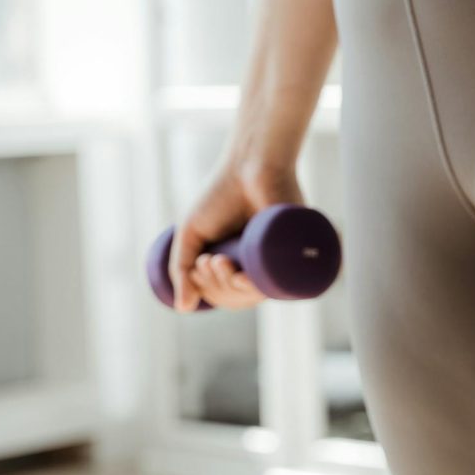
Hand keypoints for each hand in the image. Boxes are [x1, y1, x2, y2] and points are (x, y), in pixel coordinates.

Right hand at [168, 160, 303, 311]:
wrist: (250, 164)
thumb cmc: (221, 194)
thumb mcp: (190, 233)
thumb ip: (181, 268)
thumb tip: (183, 310)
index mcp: (237, 264)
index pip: (222, 295)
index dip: (207, 290)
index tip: (199, 264)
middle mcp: (258, 265)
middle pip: (235, 297)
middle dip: (214, 287)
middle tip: (209, 259)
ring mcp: (276, 259)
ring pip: (252, 294)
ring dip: (228, 286)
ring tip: (217, 260)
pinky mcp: (293, 249)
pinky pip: (277, 281)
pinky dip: (255, 286)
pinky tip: (242, 278)